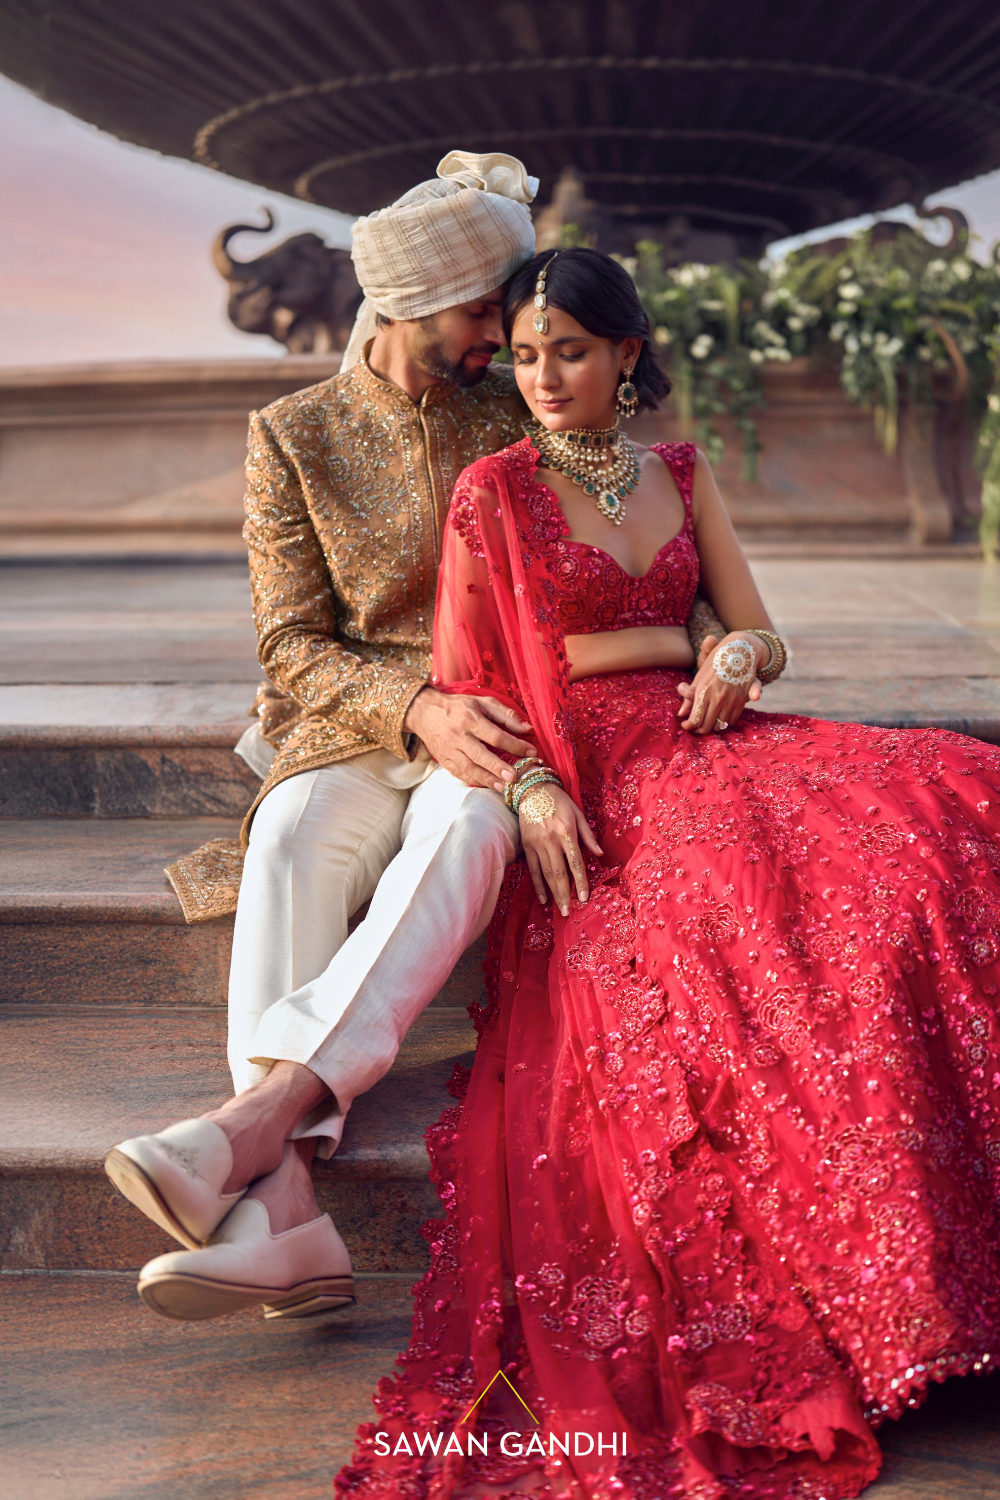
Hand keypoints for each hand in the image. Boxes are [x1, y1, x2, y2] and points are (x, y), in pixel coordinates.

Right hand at [404, 687, 534, 789]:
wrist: (425, 712)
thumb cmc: (458, 706)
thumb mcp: (482, 702)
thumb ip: (506, 714)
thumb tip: (527, 728)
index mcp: (470, 718)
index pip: (495, 735)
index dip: (514, 745)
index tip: (531, 752)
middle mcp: (458, 736)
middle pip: (480, 755)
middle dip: (498, 767)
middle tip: (514, 777)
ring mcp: (449, 750)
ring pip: (469, 768)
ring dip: (487, 780)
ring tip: (504, 787)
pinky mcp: (444, 760)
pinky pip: (460, 774)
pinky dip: (475, 781)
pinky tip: (489, 785)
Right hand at [518, 783, 602, 915]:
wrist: (533, 790)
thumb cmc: (560, 802)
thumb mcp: (578, 814)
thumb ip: (588, 835)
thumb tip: (600, 854)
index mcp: (566, 832)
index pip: (575, 862)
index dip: (580, 882)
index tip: (583, 898)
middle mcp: (551, 840)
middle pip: (559, 872)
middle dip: (565, 894)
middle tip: (569, 912)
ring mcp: (537, 844)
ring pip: (546, 873)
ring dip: (553, 893)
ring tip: (559, 908)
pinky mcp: (527, 845)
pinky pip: (533, 869)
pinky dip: (537, 885)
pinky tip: (543, 898)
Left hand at [676, 633, 763, 734]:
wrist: (738, 652)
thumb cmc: (714, 664)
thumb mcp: (699, 677)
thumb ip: (689, 696)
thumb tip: (681, 713)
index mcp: (703, 691)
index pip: (695, 719)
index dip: (689, 726)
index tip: (686, 725)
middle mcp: (717, 697)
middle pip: (706, 726)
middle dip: (699, 730)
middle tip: (695, 728)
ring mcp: (731, 700)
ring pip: (719, 726)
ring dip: (712, 727)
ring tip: (707, 723)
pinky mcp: (742, 701)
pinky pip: (731, 721)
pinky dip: (724, 722)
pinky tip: (719, 717)